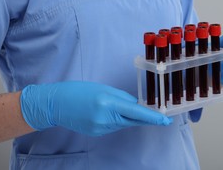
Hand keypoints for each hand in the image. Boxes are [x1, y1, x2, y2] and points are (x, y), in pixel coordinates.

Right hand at [20, 81, 171, 135]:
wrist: (56, 104)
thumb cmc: (80, 91)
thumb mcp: (104, 89)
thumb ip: (123, 98)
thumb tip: (137, 106)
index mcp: (109, 103)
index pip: (137, 113)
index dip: (153, 117)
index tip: (166, 120)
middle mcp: (106, 119)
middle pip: (133, 120)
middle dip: (145, 118)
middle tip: (159, 116)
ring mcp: (101, 128)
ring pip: (123, 123)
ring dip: (127, 116)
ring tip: (114, 105)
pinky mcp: (97, 133)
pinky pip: (113, 126)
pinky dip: (116, 119)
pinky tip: (107, 112)